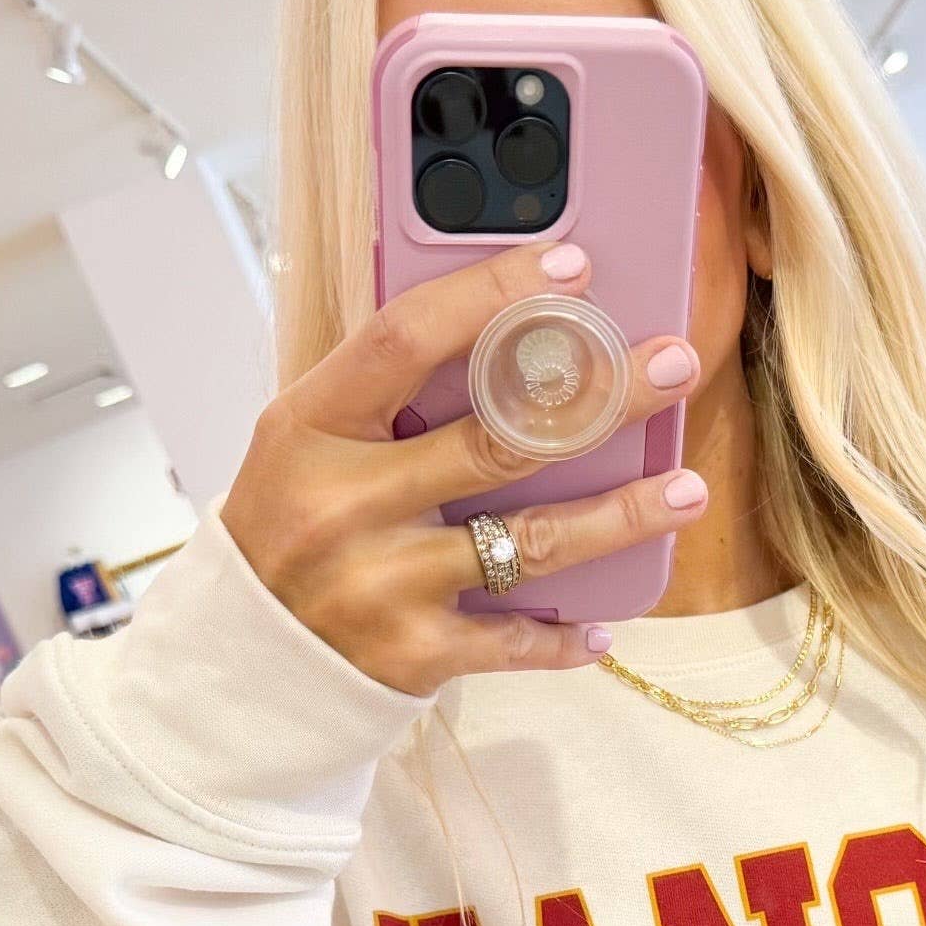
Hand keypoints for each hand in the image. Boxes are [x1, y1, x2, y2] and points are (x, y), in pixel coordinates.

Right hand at [223, 240, 704, 695]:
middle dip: (601, 398)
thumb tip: (508, 326)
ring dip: (622, 516)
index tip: (573, 266)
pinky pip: (512, 641)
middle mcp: (343, 505)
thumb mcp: (307, 442)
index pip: (407, 339)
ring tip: (688, 490)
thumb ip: (386, 392)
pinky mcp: (411, 655)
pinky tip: (607, 623)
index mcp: (309, 427)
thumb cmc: (290, 525)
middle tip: (674, 364)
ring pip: (531, 542)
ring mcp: (380, 583)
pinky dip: (564, 635)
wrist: (236, 659)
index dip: (494, 294)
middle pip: (499, 438)